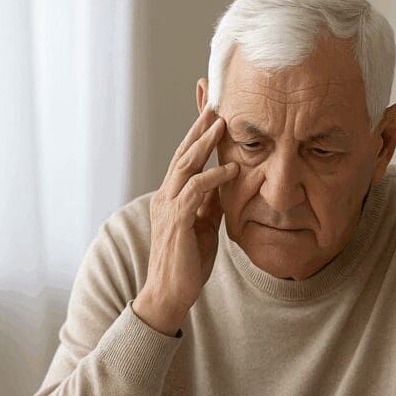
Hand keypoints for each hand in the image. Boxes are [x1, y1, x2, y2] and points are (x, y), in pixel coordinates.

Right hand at [133, 105, 239, 334]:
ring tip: (222, 123)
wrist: (169, 294)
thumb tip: (224, 182)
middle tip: (214, 100)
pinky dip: (213, 178)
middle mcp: (165, 196)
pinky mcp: (176, 221)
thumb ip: (210, 203)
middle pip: (182, 152)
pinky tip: (231, 168)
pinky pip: (195, 192)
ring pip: (185, 166)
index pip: (185, 156)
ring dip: (204, 143)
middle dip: (198, 126)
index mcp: (171, 195)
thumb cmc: (187, 262)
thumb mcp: (205, 225)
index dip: (196, 132)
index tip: (209, 108)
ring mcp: (168, 207)